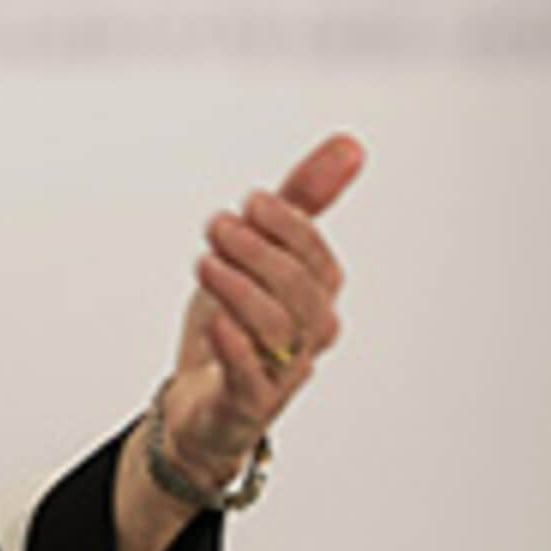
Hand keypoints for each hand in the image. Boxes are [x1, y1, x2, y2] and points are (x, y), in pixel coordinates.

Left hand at [154, 133, 364, 494]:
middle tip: (217, 226)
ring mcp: (280, 373)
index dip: (288, 227)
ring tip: (206, 263)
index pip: (317, 258)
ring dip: (239, 289)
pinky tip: (216, 320)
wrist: (200, 405)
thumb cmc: (236, 324)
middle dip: (259, 252)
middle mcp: (308, 336)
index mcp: (317, 297)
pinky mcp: (247, 404)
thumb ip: (301, 201)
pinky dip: (236, 347)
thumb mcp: (259, 253)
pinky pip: (252, 379)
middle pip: (299, 291)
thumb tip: (350, 145)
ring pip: (276, 330)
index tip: (251, 202)